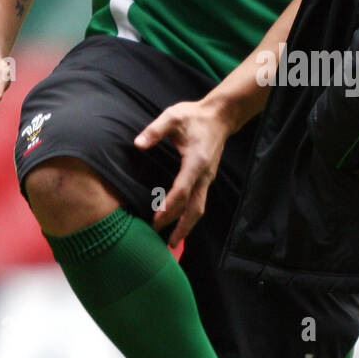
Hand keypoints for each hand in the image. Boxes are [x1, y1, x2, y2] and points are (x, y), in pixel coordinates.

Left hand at [135, 98, 230, 245]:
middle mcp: (204, 175)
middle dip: (180, 226)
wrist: (220, 116)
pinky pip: (199, 202)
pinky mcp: (206, 178)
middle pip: (194, 208)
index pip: (182, 190)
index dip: (169, 206)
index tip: (156, 219)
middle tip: (164, 241)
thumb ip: (155, 130)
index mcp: (196, 162)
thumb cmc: (195, 116)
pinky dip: (189, 216)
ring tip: (173, 240)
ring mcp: (207, 178)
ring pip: (199, 208)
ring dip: (187, 225)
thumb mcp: (173, 116)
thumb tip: (138, 144)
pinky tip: (179, 222)